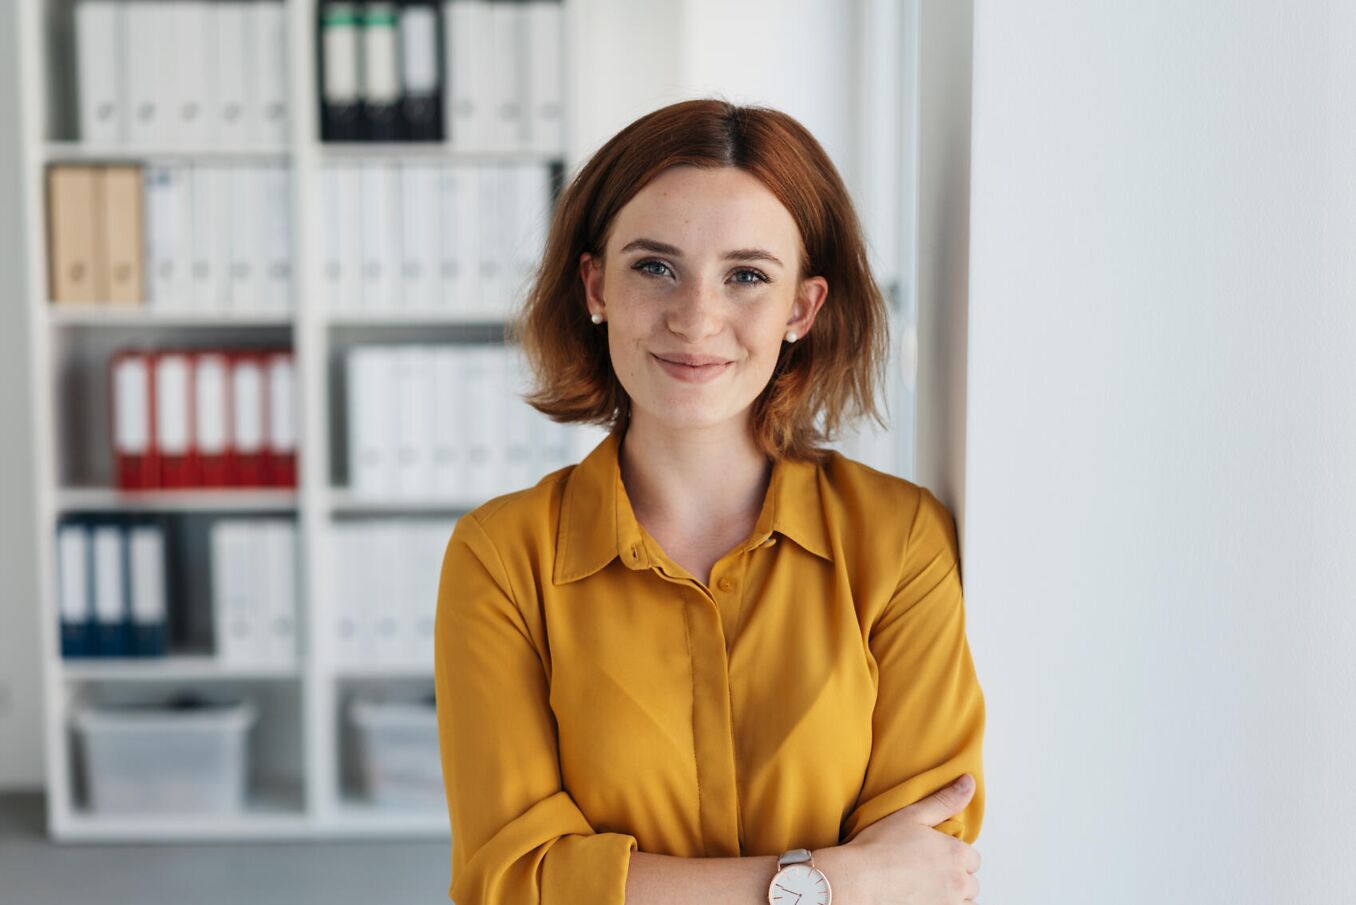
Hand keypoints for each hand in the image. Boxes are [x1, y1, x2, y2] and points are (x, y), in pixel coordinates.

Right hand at [838, 774, 980, 903]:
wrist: (856, 881)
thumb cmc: (879, 847)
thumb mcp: (912, 815)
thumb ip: (944, 800)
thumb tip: (969, 782)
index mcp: (955, 854)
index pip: (972, 858)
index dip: (954, 855)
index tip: (935, 855)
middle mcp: (957, 883)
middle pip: (970, 883)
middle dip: (956, 877)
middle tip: (927, 872)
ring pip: (964, 904)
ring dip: (952, 898)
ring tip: (925, 889)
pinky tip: (922, 900)